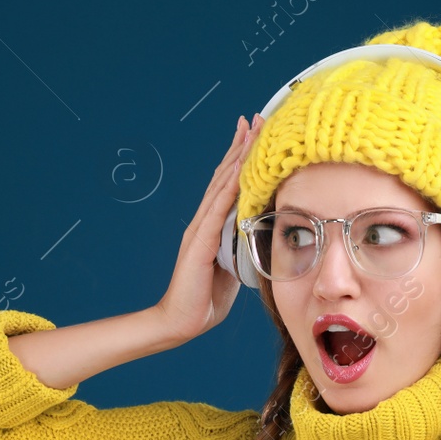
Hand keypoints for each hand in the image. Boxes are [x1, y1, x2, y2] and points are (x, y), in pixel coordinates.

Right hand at [154, 113, 261, 342]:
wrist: (181, 321)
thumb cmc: (205, 299)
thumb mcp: (233, 268)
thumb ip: (242, 249)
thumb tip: (259, 236)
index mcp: (213, 227)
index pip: (230, 185)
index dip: (243, 158)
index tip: (258, 134)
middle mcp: (204, 222)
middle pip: (225, 175)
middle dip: (241, 145)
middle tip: (256, 118)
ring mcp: (200, 229)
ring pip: (222, 184)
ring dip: (236, 156)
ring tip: (249, 130)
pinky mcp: (200, 242)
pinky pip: (217, 209)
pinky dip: (229, 186)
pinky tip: (239, 168)